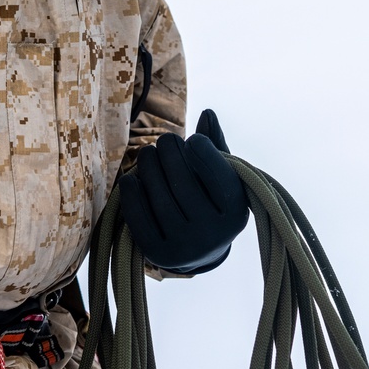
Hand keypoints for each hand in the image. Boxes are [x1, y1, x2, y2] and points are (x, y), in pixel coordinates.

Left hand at [119, 109, 248, 272]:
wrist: (198, 249)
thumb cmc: (210, 199)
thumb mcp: (221, 176)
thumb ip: (215, 145)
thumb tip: (207, 114)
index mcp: (236, 213)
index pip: (220, 177)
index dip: (203, 152)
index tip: (192, 140)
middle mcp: (214, 235)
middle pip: (183, 183)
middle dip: (169, 152)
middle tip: (163, 141)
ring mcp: (186, 248)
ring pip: (159, 197)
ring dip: (148, 166)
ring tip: (147, 154)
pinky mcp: (160, 254)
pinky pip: (139, 217)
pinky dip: (132, 193)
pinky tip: (132, 179)